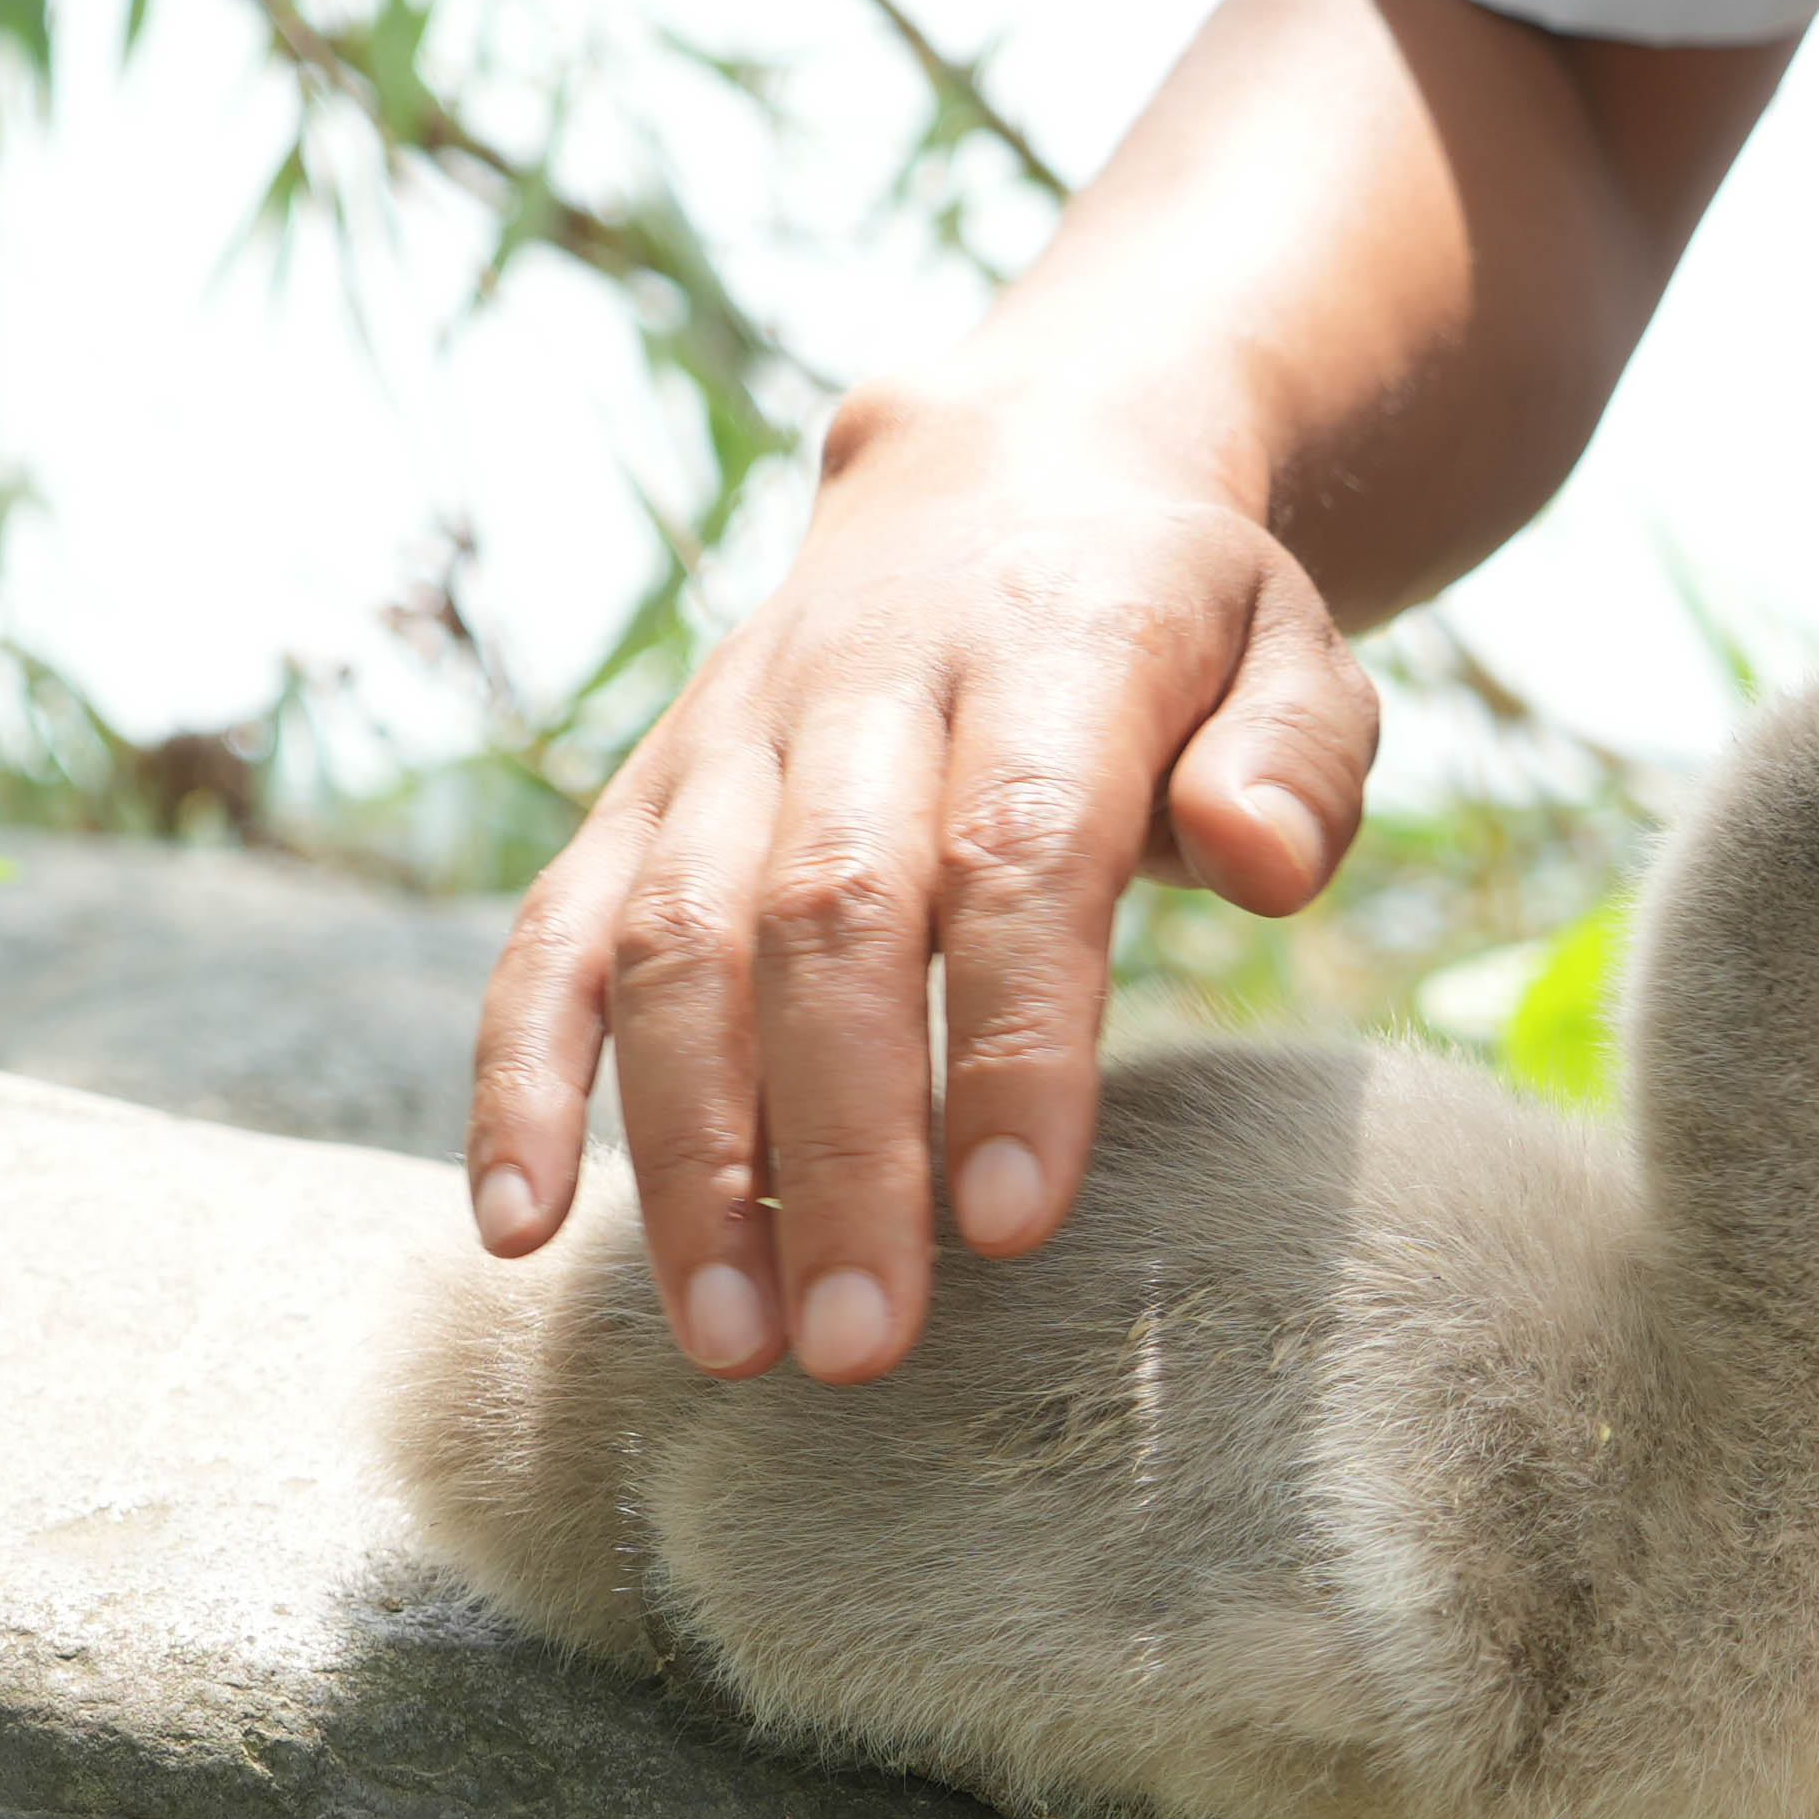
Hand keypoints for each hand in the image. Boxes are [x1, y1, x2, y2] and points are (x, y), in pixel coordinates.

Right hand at [463, 384, 1379, 1382]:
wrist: (1013, 473)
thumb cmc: (1183, 625)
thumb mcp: (1297, 652)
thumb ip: (1299, 760)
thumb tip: (1259, 866)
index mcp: (1049, 646)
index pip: (1020, 858)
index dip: (1012, 1045)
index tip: (1016, 1225)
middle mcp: (863, 683)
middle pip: (826, 921)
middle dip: (836, 1147)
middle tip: (864, 1345)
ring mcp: (731, 737)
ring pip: (674, 942)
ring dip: (687, 1150)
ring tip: (735, 1341)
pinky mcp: (642, 789)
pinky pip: (552, 931)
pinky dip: (520, 1077)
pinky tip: (519, 1230)